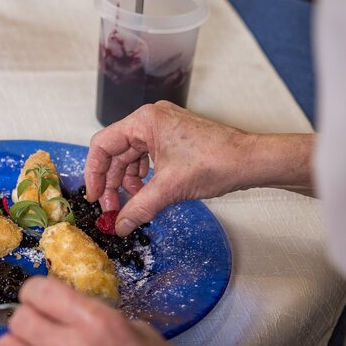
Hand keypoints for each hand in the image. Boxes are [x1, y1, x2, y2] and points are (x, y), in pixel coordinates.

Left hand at [0, 278, 305, 345]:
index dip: (40, 290)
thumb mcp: (140, 330)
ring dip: (20, 342)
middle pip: (18, 318)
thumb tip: (69, 309)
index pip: (39, 291)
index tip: (48, 296)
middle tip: (45, 319)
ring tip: (39, 344)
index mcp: (97, 323)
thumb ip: (98, 315)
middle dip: (29, 313)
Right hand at [84, 101, 255, 235]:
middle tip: (112, 209)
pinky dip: (143, 177)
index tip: (95, 197)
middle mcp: (151, 120)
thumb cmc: (217, 161)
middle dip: (112, 182)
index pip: (103, 145)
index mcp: (145, 121)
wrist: (251, 161)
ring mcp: (163, 128)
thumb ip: (138, 207)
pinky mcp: (173, 139)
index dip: (94, 173)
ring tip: (131, 204)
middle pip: (115, 152)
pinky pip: (146, 157)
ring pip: (130, 157)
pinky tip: (146, 194)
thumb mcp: (169, 188)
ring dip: (127, 182)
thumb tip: (120, 225)